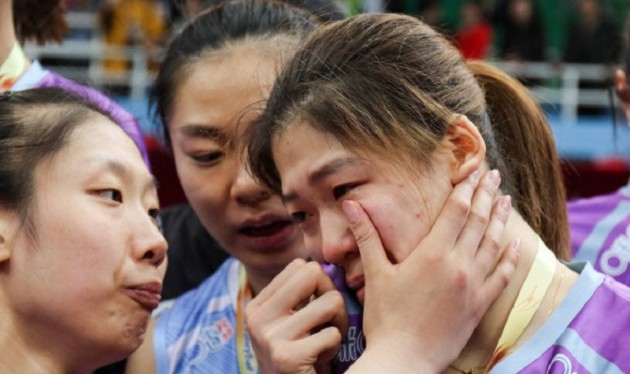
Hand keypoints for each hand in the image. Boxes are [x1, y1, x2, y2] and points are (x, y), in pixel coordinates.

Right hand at [245, 259, 347, 373]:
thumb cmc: (300, 356)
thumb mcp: (289, 322)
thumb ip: (299, 294)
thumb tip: (326, 262)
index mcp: (257, 304)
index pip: (300, 266)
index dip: (320, 283)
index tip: (317, 307)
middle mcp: (257, 317)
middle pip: (314, 274)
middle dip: (331, 295)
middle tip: (328, 320)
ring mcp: (270, 337)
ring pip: (332, 302)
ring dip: (338, 324)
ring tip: (326, 341)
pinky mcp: (287, 357)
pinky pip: (333, 334)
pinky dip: (334, 348)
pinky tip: (320, 359)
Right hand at [342, 169, 519, 372]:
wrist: (405, 359)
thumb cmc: (386, 318)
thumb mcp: (375, 273)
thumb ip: (367, 235)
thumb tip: (350, 203)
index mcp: (433, 253)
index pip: (456, 211)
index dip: (466, 187)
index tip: (474, 170)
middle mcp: (459, 265)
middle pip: (478, 221)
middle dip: (486, 195)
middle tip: (494, 176)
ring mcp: (473, 286)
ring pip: (494, 244)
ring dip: (501, 219)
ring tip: (506, 200)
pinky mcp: (480, 305)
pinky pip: (501, 275)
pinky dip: (510, 256)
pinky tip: (516, 243)